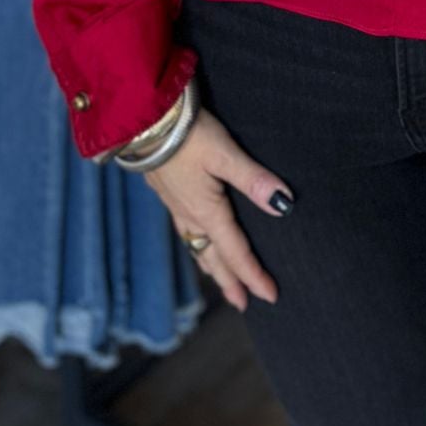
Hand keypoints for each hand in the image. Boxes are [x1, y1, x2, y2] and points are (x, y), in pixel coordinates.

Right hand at [143, 106, 294, 311]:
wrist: (141, 121)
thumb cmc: (186, 135)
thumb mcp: (224, 154)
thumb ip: (253, 179)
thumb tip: (283, 204)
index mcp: (207, 211)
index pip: (236, 252)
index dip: (254, 275)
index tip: (271, 296)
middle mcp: (190, 215)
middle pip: (213, 257)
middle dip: (229, 280)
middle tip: (242, 303)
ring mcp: (175, 204)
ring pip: (196, 245)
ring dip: (210, 265)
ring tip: (218, 278)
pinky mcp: (166, 192)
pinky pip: (184, 230)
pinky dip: (194, 244)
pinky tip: (193, 236)